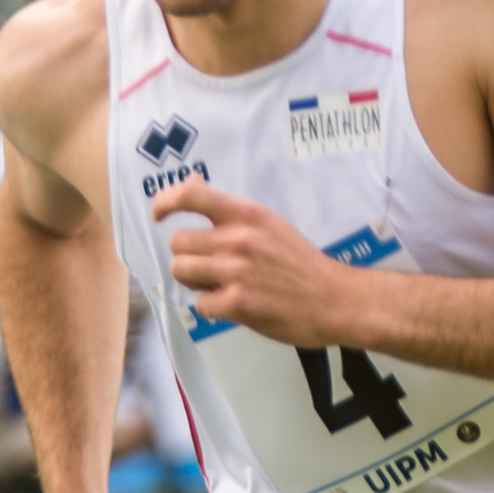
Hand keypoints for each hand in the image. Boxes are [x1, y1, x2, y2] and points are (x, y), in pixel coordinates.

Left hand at [162, 184, 363, 348]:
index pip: (190, 196)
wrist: (335, 300)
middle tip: (210, 267)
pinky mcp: (238, 304)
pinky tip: (233, 305)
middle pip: (178, 243)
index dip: (164, 202)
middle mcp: (239, 239)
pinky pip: (199, 304)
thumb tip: (191, 184)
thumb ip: (228, 210)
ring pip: (182, 271)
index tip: (158, 214)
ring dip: (194, 282)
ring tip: (219, 286)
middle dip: (189, 257)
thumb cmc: (301, 264)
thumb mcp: (268, 223)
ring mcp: (237, 272)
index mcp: (247, 215)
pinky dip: (212, 308)